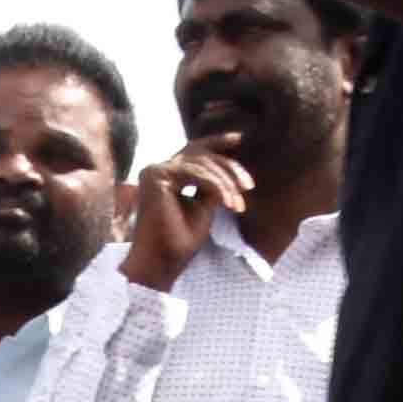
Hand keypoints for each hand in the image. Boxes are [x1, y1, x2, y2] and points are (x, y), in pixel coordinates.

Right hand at [122, 147, 243, 290]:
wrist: (161, 263)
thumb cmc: (180, 242)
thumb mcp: (204, 207)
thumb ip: (213, 186)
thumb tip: (230, 170)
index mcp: (168, 176)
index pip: (194, 152)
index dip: (217, 142)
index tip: (240, 138)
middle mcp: (158, 170)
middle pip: (201, 155)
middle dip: (229, 168)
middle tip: (248, 186)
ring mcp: (154, 171)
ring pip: (201, 164)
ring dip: (224, 183)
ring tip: (237, 205)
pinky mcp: (155, 176)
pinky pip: (194, 172)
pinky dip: (215, 185)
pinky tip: (227, 202)